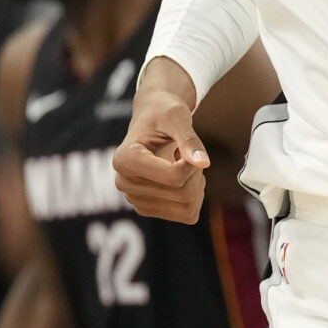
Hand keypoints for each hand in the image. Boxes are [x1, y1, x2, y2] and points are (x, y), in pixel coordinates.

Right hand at [112, 81, 208, 223]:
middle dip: (195, 173)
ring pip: (187, 207)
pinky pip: (187, 214)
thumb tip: (204, 163)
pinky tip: (181, 176)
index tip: (189, 148)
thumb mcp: (177, 117)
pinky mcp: (147, 208)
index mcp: (125, 159)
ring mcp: (134, 198)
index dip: (192, 164)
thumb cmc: (163, 113)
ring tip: (181, 163)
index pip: (174, 178)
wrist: (152, 118)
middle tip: (187, 153)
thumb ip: (190, 140)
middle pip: (182, 194)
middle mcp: (124, 182)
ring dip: (195, 184)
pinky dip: (193, 195)